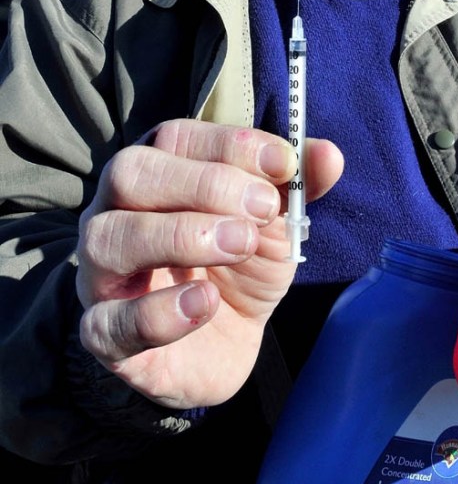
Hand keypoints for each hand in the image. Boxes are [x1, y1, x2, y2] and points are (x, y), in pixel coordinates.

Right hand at [77, 119, 342, 408]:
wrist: (223, 345)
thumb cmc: (237, 265)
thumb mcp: (274, 222)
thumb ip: (297, 186)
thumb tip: (329, 155)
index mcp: (159, 170)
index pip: (177, 137)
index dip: (230, 145)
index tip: (283, 164)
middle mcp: (116, 211)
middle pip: (131, 173)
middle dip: (203, 184)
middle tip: (261, 210)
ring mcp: (102, 272)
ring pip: (110, 238)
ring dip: (181, 234)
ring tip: (239, 245)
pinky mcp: (104, 334)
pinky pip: (109, 321)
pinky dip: (159, 312)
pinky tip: (205, 304)